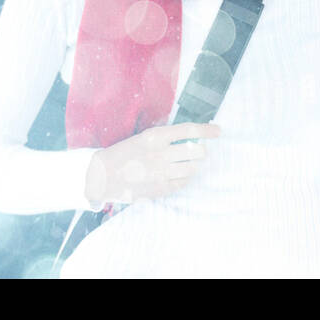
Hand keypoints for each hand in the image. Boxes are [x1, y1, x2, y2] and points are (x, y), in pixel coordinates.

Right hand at [84, 122, 220, 205]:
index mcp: (154, 137)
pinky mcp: (161, 188)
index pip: (188, 131)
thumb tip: (191, 139)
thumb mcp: (142, 139)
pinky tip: (174, 175)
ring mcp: (162, 173)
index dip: (207, 131)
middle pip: (196, 151)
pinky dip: (184, 177)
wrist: (102, 176)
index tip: (217, 131)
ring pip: (193, 168)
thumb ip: (164, 139)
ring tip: (182, 164)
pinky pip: (184, 182)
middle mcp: (160, 154)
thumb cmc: (123, 154)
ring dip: (192, 165)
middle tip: (194, 151)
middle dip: (199, 151)